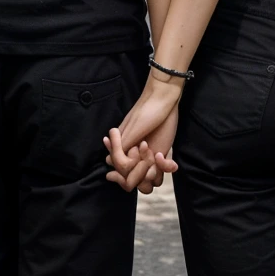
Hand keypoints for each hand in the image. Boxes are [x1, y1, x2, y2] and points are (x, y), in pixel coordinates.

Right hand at [103, 75, 180, 191]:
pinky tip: (165, 157)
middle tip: (148, 157)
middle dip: (141, 174)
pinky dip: (165, 166)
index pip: (120, 168)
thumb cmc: (147, 110)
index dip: (126, 171)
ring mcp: (149, 154)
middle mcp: (135, 153)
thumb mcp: (133, 128)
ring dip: (154, 173)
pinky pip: (162, 169)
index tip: (135, 160)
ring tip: (158, 157)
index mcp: (124, 146)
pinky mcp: (162, 152)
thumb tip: (109, 161)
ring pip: (149, 176)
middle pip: (135, 176)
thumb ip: (123, 145)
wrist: (165, 99)